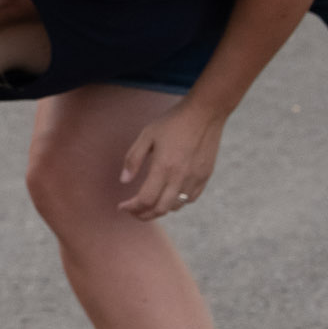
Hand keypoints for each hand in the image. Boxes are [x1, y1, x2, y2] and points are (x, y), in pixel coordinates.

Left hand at [119, 103, 225, 219]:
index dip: (131, 207)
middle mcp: (181, 177)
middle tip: (132, 211)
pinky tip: (168, 196)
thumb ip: (133, 159)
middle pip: (160, 209)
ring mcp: (195, 179)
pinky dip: (177, 203)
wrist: (205, 113)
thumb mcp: (146, 135)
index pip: (145, 200)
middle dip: (143, 215)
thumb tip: (124, 181)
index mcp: (163, 167)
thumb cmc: (172, 122)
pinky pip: (190, 199)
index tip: (122, 206)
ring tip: (148, 204)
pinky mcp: (205, 176)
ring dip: (160, 209)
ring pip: (176, 207)